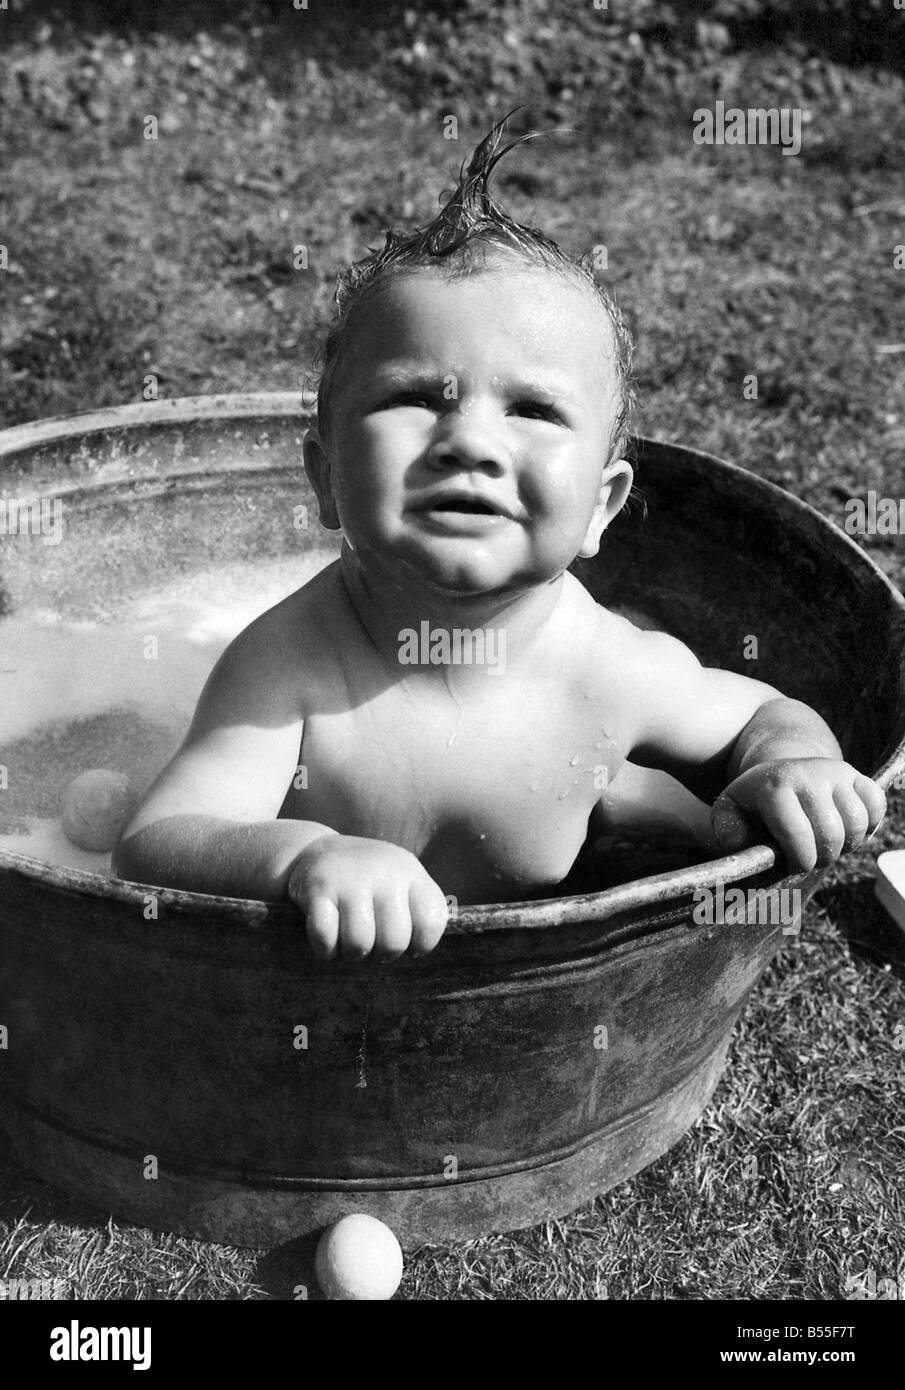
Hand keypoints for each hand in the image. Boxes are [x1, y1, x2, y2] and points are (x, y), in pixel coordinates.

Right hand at [286, 834, 448, 960]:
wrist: (315, 852)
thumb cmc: (367, 882)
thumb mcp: (400, 884)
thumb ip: (418, 914)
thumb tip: (419, 953)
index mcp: (412, 874)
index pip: (432, 924)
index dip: (419, 945)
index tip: (405, 940)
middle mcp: (385, 873)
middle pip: (393, 942)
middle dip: (381, 954)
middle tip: (371, 943)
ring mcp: (351, 879)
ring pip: (358, 944)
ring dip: (350, 953)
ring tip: (347, 939)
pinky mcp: (319, 887)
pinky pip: (325, 938)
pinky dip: (324, 948)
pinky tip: (326, 937)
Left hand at [711, 758, 885, 871]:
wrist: (780, 769)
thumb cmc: (755, 802)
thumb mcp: (730, 813)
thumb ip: (728, 834)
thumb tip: (745, 849)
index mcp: (774, 787)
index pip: (797, 836)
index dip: (800, 862)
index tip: (794, 867)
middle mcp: (808, 775)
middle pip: (831, 835)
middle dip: (822, 858)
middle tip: (810, 857)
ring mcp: (836, 772)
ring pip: (857, 824)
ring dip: (846, 845)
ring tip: (826, 844)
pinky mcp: (856, 775)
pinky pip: (876, 807)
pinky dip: (868, 827)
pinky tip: (847, 830)